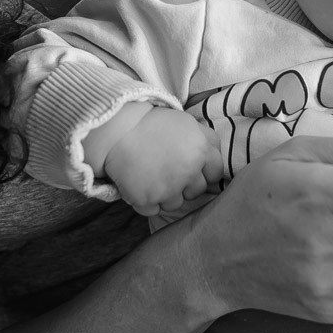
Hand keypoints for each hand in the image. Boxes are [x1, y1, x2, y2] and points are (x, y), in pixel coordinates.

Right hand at [105, 107, 222, 216]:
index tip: (190, 167)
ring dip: (165, 194)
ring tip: (150, 174)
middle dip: (185, 184)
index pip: (215, 173)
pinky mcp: (148, 199)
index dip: (203, 171)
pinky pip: (153, 210)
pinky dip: (146, 201)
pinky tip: (139, 183)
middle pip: (196, 191)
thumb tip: (216, 156)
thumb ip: (206, 139)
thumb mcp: (186, 122)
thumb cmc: (151, 123)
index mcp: (201, 150)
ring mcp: (168, 188)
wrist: (116, 130)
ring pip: (176, 204)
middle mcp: (188, 171)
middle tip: (166, 169)